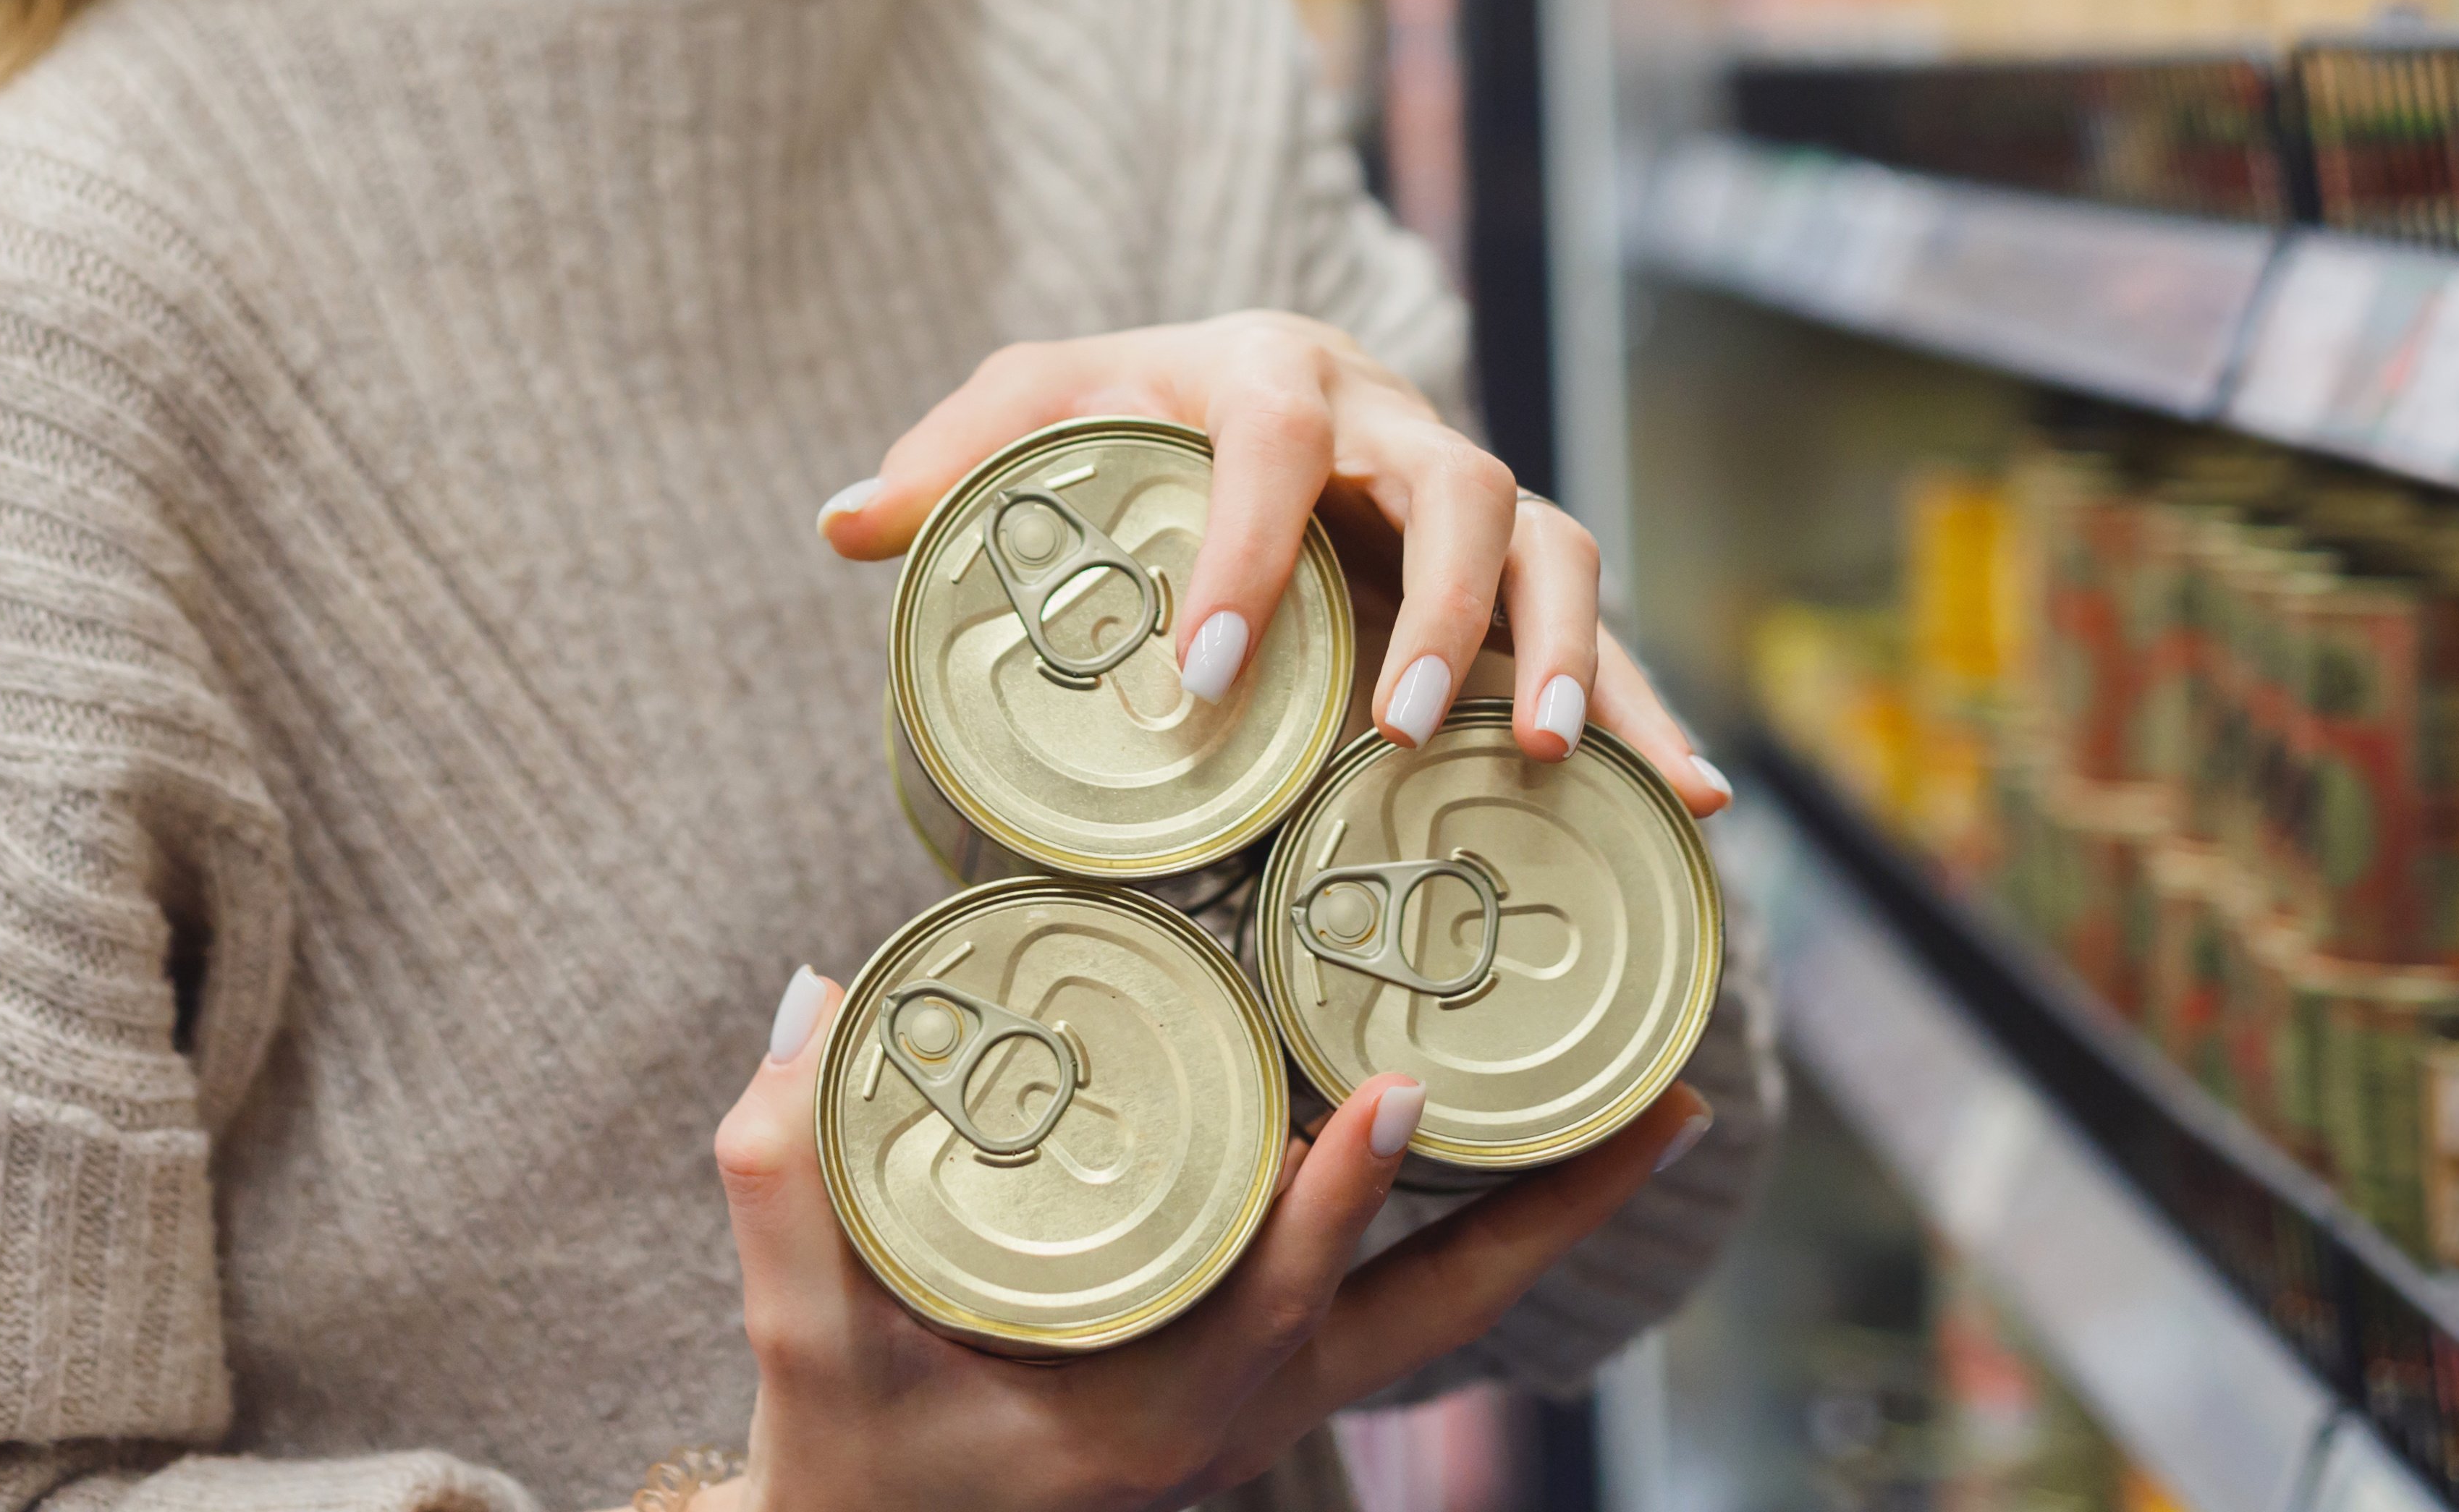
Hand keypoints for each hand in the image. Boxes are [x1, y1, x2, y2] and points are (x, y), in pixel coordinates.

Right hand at [702, 963, 1714, 1511]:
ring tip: (1648, 1104)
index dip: (1337, 1200)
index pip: (1272, 1297)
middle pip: (1441, 1316)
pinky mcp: (1261, 1386)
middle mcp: (1240, 1416)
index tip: (1397, 1093)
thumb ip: (789, 1167)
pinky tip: (1509, 1139)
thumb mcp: (796, 1342)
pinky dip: (1471, 1231)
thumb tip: (817, 993)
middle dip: (1561, 1214)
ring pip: (1445, 1312)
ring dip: (1548, 1217)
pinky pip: (1400, 1305)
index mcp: (1148, 1416)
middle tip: (1669, 1103)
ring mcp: (1267, 1409)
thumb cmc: (845, 1466)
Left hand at [819, 313, 1729, 809]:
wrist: (1231, 383)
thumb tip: (843, 525)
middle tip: (1391, 731)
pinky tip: (1685, 799)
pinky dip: (1646, 712)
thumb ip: (950, 460)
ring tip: (1539, 757)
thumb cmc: (1123, 409)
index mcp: (1271, 370)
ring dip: (1562, 649)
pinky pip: (1601, 632)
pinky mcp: (1515, 571)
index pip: (1273, 444)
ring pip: (1554, 542)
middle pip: (1459, 484)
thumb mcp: (1032, 408)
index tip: (1199, 677)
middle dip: (1441, 609)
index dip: (1245, 551)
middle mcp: (1395, 420)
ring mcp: (1469, 493)